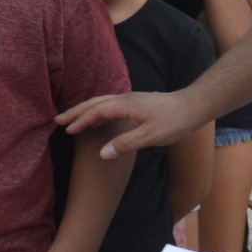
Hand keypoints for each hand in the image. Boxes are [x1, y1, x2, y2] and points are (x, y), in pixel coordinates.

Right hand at [58, 89, 205, 155]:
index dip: (81, 120)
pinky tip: (98, 119)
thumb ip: (124, 144)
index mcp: (125, 105)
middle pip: (95, 103)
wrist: (192, 107)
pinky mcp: (136, 104)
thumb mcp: (149, 136)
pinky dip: (99, 111)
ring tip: (73, 120)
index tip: (67, 129)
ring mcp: (131, 100)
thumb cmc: (173, 121)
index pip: (97, 111)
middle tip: (59, 120)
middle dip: (76, 112)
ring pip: (102, 102)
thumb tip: (102, 153)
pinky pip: (111, 105)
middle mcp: (125, 99)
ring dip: (86, 110)